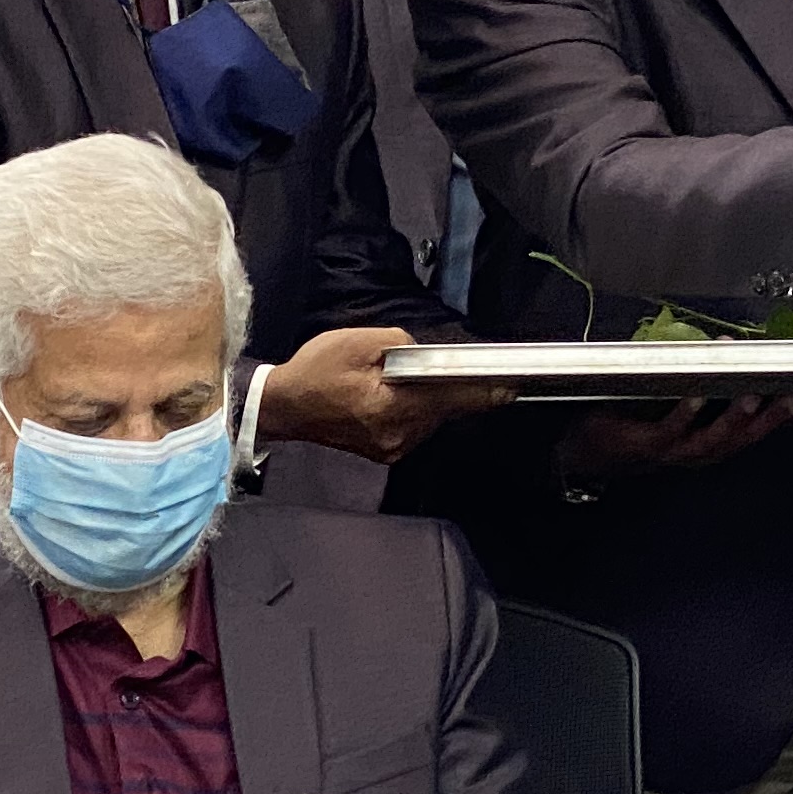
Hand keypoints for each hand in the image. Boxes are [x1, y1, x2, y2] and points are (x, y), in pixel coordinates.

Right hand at [259, 328, 507, 462]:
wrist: (283, 407)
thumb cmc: (316, 371)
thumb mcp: (359, 342)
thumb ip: (401, 345)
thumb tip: (428, 355)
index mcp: (393, 408)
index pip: (452, 400)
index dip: (484, 393)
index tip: (510, 387)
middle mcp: (398, 435)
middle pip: (444, 409)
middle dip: (448, 386)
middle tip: (439, 364)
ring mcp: (391, 447)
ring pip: (430, 418)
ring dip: (429, 397)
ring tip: (401, 376)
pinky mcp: (384, 451)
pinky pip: (414, 426)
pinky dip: (413, 408)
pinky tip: (395, 392)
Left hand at [553, 396, 792, 485]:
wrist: (586, 451)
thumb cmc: (633, 423)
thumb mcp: (673, 408)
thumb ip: (703, 388)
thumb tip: (733, 356)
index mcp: (706, 442)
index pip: (753, 431)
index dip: (782, 417)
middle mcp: (695, 452)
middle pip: (740, 439)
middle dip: (770, 419)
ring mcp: (671, 451)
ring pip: (710, 439)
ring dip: (733, 418)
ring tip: (753, 395)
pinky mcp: (644, 443)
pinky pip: (669, 430)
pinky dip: (686, 414)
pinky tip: (698, 396)